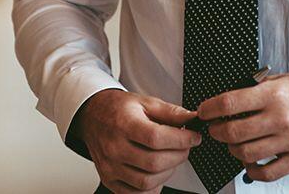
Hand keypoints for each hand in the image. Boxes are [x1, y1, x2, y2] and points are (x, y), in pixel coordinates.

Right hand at [71, 89, 201, 192]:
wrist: (94, 117)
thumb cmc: (120, 109)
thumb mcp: (146, 102)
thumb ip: (170, 111)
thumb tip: (192, 119)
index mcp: (124, 124)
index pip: (156, 138)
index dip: (180, 140)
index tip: (195, 137)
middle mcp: (114, 148)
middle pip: (153, 163)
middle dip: (178, 156)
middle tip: (186, 147)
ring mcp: (110, 167)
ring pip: (145, 182)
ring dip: (168, 172)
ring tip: (173, 158)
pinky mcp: (109, 180)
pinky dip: (152, 187)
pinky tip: (158, 172)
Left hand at [197, 71, 288, 182]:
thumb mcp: (285, 78)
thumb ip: (259, 88)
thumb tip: (231, 100)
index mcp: (274, 93)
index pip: (230, 103)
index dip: (210, 108)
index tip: (204, 110)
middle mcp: (280, 117)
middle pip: (232, 132)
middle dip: (216, 131)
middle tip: (214, 128)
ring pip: (245, 153)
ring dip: (232, 150)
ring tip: (232, 143)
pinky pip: (266, 173)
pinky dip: (252, 170)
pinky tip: (249, 162)